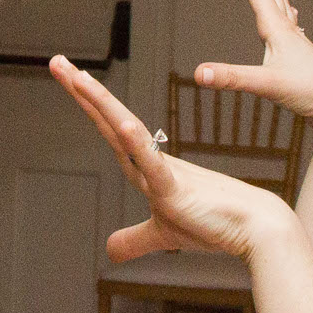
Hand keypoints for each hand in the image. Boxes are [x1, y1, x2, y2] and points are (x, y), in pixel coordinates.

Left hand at [51, 57, 291, 260]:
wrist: (255, 228)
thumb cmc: (215, 224)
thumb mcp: (162, 236)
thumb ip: (135, 239)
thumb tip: (110, 251)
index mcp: (146, 166)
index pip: (109, 128)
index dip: (87, 103)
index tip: (68, 76)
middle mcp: (150, 161)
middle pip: (109, 120)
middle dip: (82, 91)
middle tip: (57, 61)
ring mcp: (162, 172)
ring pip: (125, 132)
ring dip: (102, 104)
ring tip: (79, 78)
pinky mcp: (175, 189)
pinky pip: (152, 163)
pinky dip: (136, 143)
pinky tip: (122, 123)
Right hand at [194, 0, 312, 129]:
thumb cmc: (310, 93)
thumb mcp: (266, 86)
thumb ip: (232, 78)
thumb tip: (199, 73)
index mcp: (277, 30)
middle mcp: (288, 30)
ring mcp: (296, 42)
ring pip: (280, 2)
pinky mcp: (301, 56)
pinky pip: (290, 24)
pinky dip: (285, 11)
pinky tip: (291, 13)